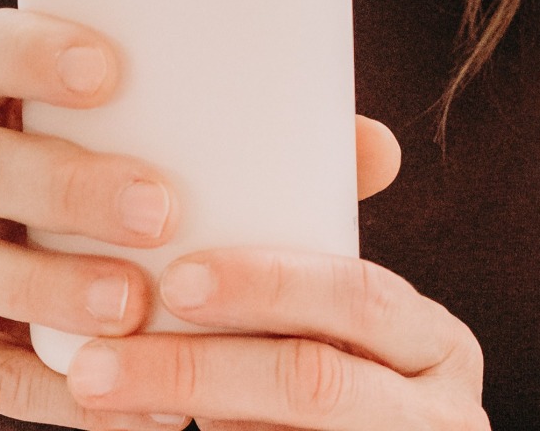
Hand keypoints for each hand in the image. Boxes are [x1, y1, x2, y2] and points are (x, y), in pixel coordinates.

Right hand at [0, 6, 403, 427]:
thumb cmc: (94, 161)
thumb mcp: (135, 130)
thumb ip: (239, 132)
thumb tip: (375, 150)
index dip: (32, 50)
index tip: (111, 68)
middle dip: (65, 186)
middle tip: (160, 209)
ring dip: (48, 289)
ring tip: (137, 308)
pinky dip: (41, 388)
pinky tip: (120, 400)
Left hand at [65, 249, 487, 430]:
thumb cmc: (345, 373)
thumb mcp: (349, 325)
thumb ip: (308, 263)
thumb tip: (276, 137)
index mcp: (435, 345)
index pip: (359, 294)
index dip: (271, 285)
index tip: (176, 279)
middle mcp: (439, 413)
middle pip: (313, 381)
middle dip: (197, 369)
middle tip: (99, 362)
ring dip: (182, 417)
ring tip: (101, 398)